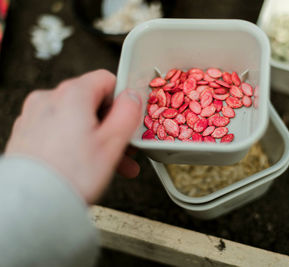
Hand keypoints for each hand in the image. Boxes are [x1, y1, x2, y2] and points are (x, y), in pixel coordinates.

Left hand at [5, 69, 141, 203]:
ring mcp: (34, 116)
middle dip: (112, 125)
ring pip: (77, 119)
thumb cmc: (70, 176)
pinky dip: (76, 143)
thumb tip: (133, 97)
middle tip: (125, 147)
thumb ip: (128, 113)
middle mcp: (49, 99)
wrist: (32, 205)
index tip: (130, 117)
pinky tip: (87, 164)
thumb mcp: (112, 142)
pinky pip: (60, 131)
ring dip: (97, 138)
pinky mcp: (27, 134)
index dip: (123, 98)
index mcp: (72, 95)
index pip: (106, 79)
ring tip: (112, 163)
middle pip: (91, 103)